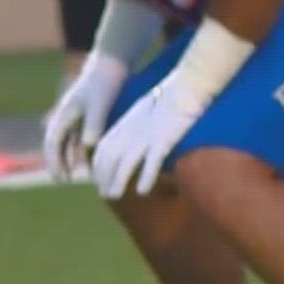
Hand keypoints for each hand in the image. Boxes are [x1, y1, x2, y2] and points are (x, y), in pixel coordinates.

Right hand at [43, 54, 130, 181]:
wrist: (112, 63)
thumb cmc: (105, 83)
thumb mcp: (100, 104)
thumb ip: (94, 124)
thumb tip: (87, 146)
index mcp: (64, 113)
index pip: (53, 142)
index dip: (54, 161)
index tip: (60, 177)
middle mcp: (65, 115)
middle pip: (55, 143)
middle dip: (56, 162)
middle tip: (62, 180)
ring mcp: (74, 115)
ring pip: (65, 141)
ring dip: (67, 158)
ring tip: (73, 175)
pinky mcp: (85, 115)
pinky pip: (77, 137)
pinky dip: (78, 150)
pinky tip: (88, 161)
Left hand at [91, 74, 206, 198]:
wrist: (184, 88)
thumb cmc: (167, 101)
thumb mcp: (143, 115)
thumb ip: (134, 130)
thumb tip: (128, 148)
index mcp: (125, 124)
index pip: (103, 149)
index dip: (98, 167)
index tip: (99, 181)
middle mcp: (131, 131)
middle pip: (110, 157)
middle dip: (104, 176)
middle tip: (104, 194)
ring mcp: (146, 136)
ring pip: (125, 161)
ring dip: (117, 180)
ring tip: (114, 195)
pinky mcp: (163, 139)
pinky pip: (152, 161)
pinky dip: (145, 176)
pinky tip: (142, 190)